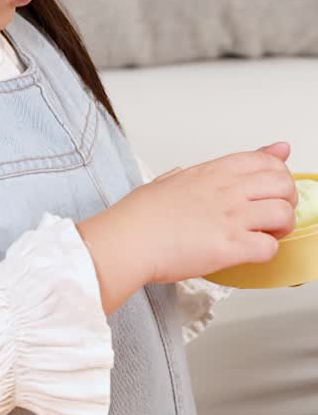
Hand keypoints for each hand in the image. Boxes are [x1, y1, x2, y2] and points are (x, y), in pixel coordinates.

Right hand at [136, 143, 296, 282]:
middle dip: (286, 200)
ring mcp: (231, 218)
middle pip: (283, 184)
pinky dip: (266, 253)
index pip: (265, 160)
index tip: (274, 185)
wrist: (128, 241)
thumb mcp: (164, 182)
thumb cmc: (137, 217)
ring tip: (267, 235)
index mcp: (213, 172)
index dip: (278, 173)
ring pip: (284, 215)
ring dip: (281, 228)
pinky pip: (269, 248)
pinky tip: (251, 254)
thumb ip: (184, 176)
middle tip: (274, 214)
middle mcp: (228, 191)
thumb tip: (185, 172)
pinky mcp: (230, 247)